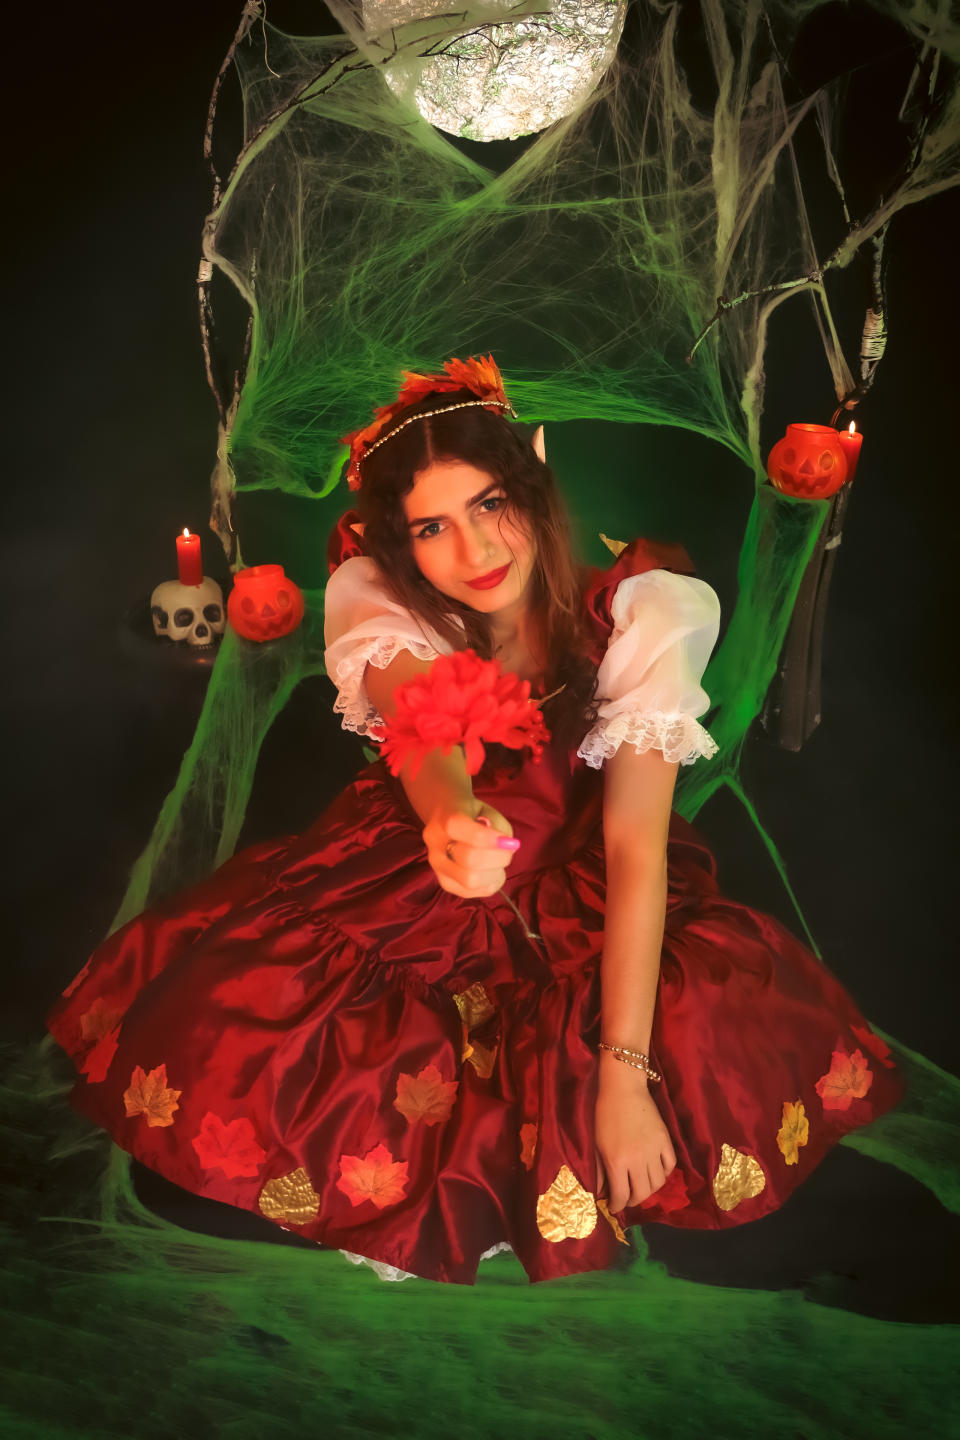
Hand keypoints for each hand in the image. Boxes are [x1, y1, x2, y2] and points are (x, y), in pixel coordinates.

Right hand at [423, 802, 520, 897]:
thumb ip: (498, 826)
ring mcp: (438, 868)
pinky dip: (491, 882)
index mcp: (443, 818)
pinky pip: (475, 892)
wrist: (447, 823)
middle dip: (498, 857)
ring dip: (495, 872)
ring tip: (498, 861)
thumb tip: (507, 847)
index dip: (487, 837)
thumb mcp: (488, 810)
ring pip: (471, 881)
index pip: (457, 827)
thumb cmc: (472, 815)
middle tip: (508, 849)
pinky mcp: (446, 884)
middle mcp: (435, 845)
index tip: (507, 841)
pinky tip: (491, 870)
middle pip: (468, 859)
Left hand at [594, 1058, 675, 1212]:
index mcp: (617, 1161)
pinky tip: (656, 1171)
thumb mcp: (597, 1144)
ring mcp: (654, 1151)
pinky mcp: (666, 1141)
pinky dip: (664, 1172)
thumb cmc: (605, 1114)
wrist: (624, 1088)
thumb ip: (599, 1170)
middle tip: (628, 1198)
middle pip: (643, 1193)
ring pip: (659, 1183)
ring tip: (641, 1185)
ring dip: (649, 1189)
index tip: (614, 1206)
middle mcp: (638, 1160)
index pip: (621, 1195)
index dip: (617, 1205)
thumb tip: (601, 1191)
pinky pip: (670, 1165)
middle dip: (634, 1200)